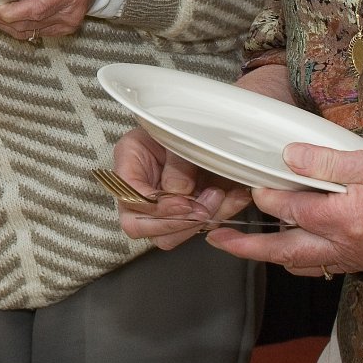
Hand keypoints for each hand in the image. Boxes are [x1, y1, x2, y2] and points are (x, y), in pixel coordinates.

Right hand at [108, 127, 253, 249]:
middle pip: (139, 226)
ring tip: (220, 196)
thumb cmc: (184, 125)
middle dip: (175, 222)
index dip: (156, 207)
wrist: (208, 126)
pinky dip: (221, 215)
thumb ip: (176, 162)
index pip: (128, 198)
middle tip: (203, 209)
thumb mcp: (177, 134)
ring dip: (197, 223)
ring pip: (169, 236)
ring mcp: (162, 207)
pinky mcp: (186, 213)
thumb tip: (179, 190)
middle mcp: (140, 191)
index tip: (184, 203)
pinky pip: (198, 228)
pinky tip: (234, 197)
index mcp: (130, 164)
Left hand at [205, 141, 362, 276]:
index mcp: (348, 220)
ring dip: (272, 254)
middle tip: (215, 239)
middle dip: (248, 248)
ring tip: (244, 244)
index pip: (292, 209)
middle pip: (286, 251)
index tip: (251, 182)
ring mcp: (359, 256)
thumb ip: (327, 161)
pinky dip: (300, 258)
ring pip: (304, 262)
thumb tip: (288, 157)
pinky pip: (324, 265)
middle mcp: (350, 246)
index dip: (267, 194)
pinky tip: (290, 247)